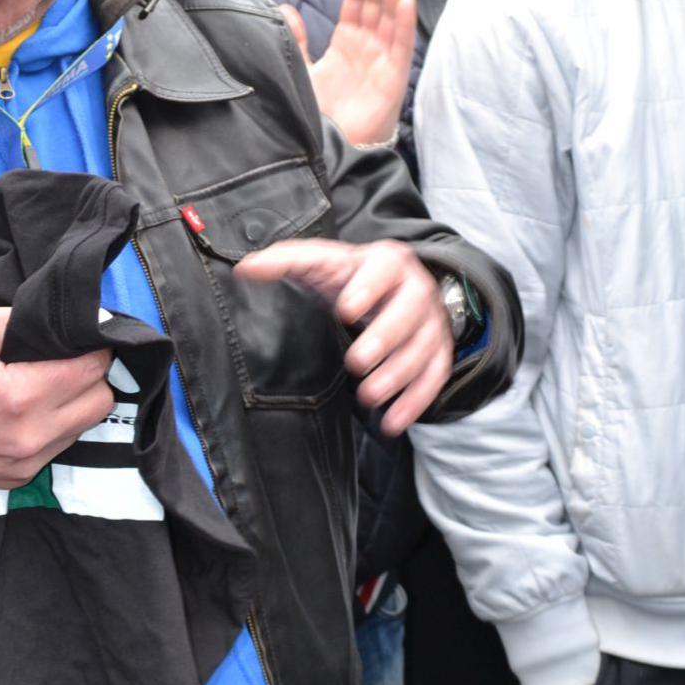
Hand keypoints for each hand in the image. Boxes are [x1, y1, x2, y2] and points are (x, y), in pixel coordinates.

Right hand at [0, 305, 113, 494]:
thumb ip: (19, 322)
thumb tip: (68, 321)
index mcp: (18, 397)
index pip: (93, 366)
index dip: (88, 343)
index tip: (69, 333)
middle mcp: (30, 438)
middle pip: (101, 399)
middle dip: (88, 371)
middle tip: (56, 354)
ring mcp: (25, 464)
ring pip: (86, 424)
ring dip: (74, 399)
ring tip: (37, 379)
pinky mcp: (18, 478)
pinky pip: (60, 445)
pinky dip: (54, 422)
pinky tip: (22, 406)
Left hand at [234, 235, 452, 434]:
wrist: (396, 288)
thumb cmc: (351, 278)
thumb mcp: (321, 264)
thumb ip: (284, 262)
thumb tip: (246, 268)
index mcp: (387, 262)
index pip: (384, 268)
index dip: (368, 287)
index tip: (345, 310)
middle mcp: (416, 289)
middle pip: (410, 311)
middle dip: (384, 337)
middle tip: (355, 363)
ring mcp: (431, 322)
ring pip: (423, 348)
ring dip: (397, 376)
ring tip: (368, 397)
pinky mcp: (438, 351)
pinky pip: (435, 377)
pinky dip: (415, 402)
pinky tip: (391, 422)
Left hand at [309, 0, 416, 145]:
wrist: (327, 149)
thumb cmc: (318, 113)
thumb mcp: (302, 69)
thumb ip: (296, 39)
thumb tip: (283, 7)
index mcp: (348, 41)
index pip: (356, 1)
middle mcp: (368, 47)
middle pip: (375, 3)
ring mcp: (382, 61)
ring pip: (391, 18)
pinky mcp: (392, 81)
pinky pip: (401, 48)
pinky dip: (405, 24)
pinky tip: (405, 1)